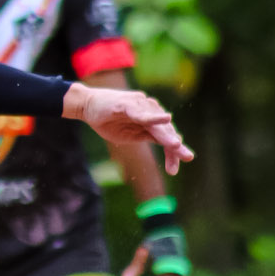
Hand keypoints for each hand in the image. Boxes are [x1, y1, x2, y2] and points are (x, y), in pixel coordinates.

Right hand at [63, 83, 192, 173]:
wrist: (86, 105)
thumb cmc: (107, 119)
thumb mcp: (126, 135)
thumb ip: (144, 136)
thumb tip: (164, 143)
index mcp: (150, 121)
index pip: (165, 138)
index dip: (171, 154)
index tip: (172, 171)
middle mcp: (149, 111)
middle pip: (165, 131)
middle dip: (175, 147)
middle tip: (188, 158)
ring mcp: (140, 106)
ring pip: (156, 124)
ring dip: (167, 134)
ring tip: (177, 145)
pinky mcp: (128, 104)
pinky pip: (142, 113)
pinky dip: (153, 117)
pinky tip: (165, 119)